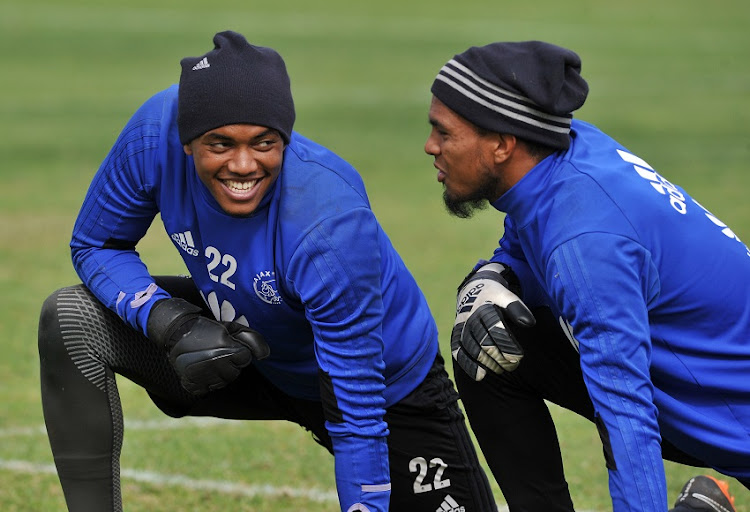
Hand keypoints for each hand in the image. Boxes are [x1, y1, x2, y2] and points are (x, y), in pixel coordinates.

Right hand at [147, 298, 269, 395]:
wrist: (176, 331)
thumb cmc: (208, 328)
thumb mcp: (231, 327)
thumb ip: (252, 339)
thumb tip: (265, 355)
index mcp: (227, 350)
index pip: (245, 358)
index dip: (239, 351)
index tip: (228, 344)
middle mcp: (216, 365)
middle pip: (235, 372)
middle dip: (231, 362)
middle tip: (217, 351)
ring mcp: (203, 376)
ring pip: (223, 381)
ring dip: (220, 372)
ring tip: (209, 359)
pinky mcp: (193, 384)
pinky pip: (209, 388)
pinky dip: (208, 380)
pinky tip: (203, 369)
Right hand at [452, 263, 534, 380]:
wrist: (474, 290)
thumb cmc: (495, 297)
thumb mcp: (507, 296)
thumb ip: (517, 308)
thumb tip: (529, 323)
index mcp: (484, 307)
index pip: (494, 328)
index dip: (506, 344)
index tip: (519, 356)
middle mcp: (470, 318)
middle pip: (483, 342)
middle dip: (499, 356)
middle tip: (513, 364)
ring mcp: (462, 327)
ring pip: (471, 349)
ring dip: (486, 362)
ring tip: (500, 369)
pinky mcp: (456, 335)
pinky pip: (458, 351)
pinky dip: (468, 364)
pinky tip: (480, 376)